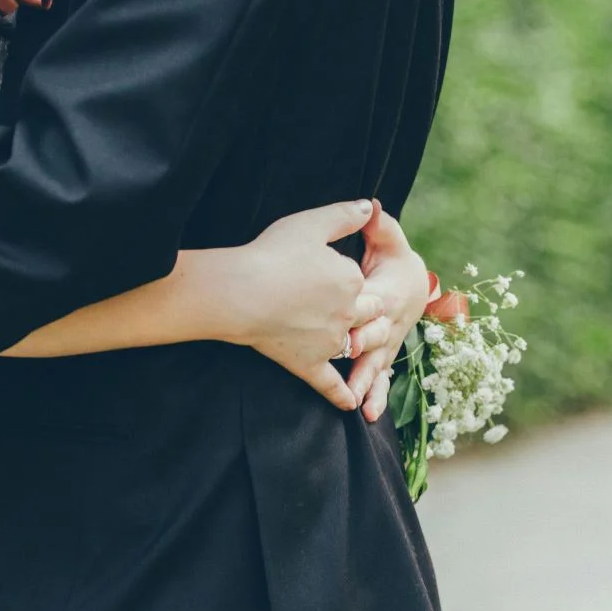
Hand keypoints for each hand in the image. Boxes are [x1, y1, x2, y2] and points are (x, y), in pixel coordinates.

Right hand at [223, 200, 383, 409]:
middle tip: (345, 308)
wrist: (240, 292)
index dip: (350, 279)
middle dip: (363, 312)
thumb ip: (345, 214)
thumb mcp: (311, 223)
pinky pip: (331, 384)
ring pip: (352, 346)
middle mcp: (348, 314)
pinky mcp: (308, 365)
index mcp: (351, 281)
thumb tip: (371, 206)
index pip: (362, 282)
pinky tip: (352, 404)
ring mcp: (329, 343)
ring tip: (352, 346)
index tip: (329, 275)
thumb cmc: (272, 254)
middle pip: (366, 315)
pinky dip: (342, 394)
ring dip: (356, 347)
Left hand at [347, 201, 428, 421]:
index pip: (377, 302)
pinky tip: (367, 414)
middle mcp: (390, 323)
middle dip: (363, 350)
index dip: (364, 310)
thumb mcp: (388, 241)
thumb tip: (371, 204)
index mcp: (388, 293)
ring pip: (379, 365)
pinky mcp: (383, 357)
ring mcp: (387, 344)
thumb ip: (379, 226)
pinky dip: (377, 396)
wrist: (411, 285)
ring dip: (370, 383)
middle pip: (377, 338)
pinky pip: (382, 380)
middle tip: (347, 364)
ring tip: (361, 402)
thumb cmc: (393, 261)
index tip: (347, 319)